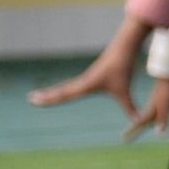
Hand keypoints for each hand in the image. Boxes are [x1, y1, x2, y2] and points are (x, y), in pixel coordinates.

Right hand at [32, 17, 163, 130]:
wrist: (123, 48)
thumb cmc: (123, 68)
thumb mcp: (124, 91)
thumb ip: (129, 107)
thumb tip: (138, 121)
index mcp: (85, 85)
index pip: (63, 94)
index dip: (48, 99)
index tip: (34, 100)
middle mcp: (82, 82)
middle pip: (60, 90)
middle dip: (46, 96)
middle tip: (30, 99)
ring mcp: (86, 78)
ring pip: (65, 87)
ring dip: (53, 92)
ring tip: (40, 95)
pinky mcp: (91, 75)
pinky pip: (74, 84)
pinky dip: (65, 88)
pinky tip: (63, 91)